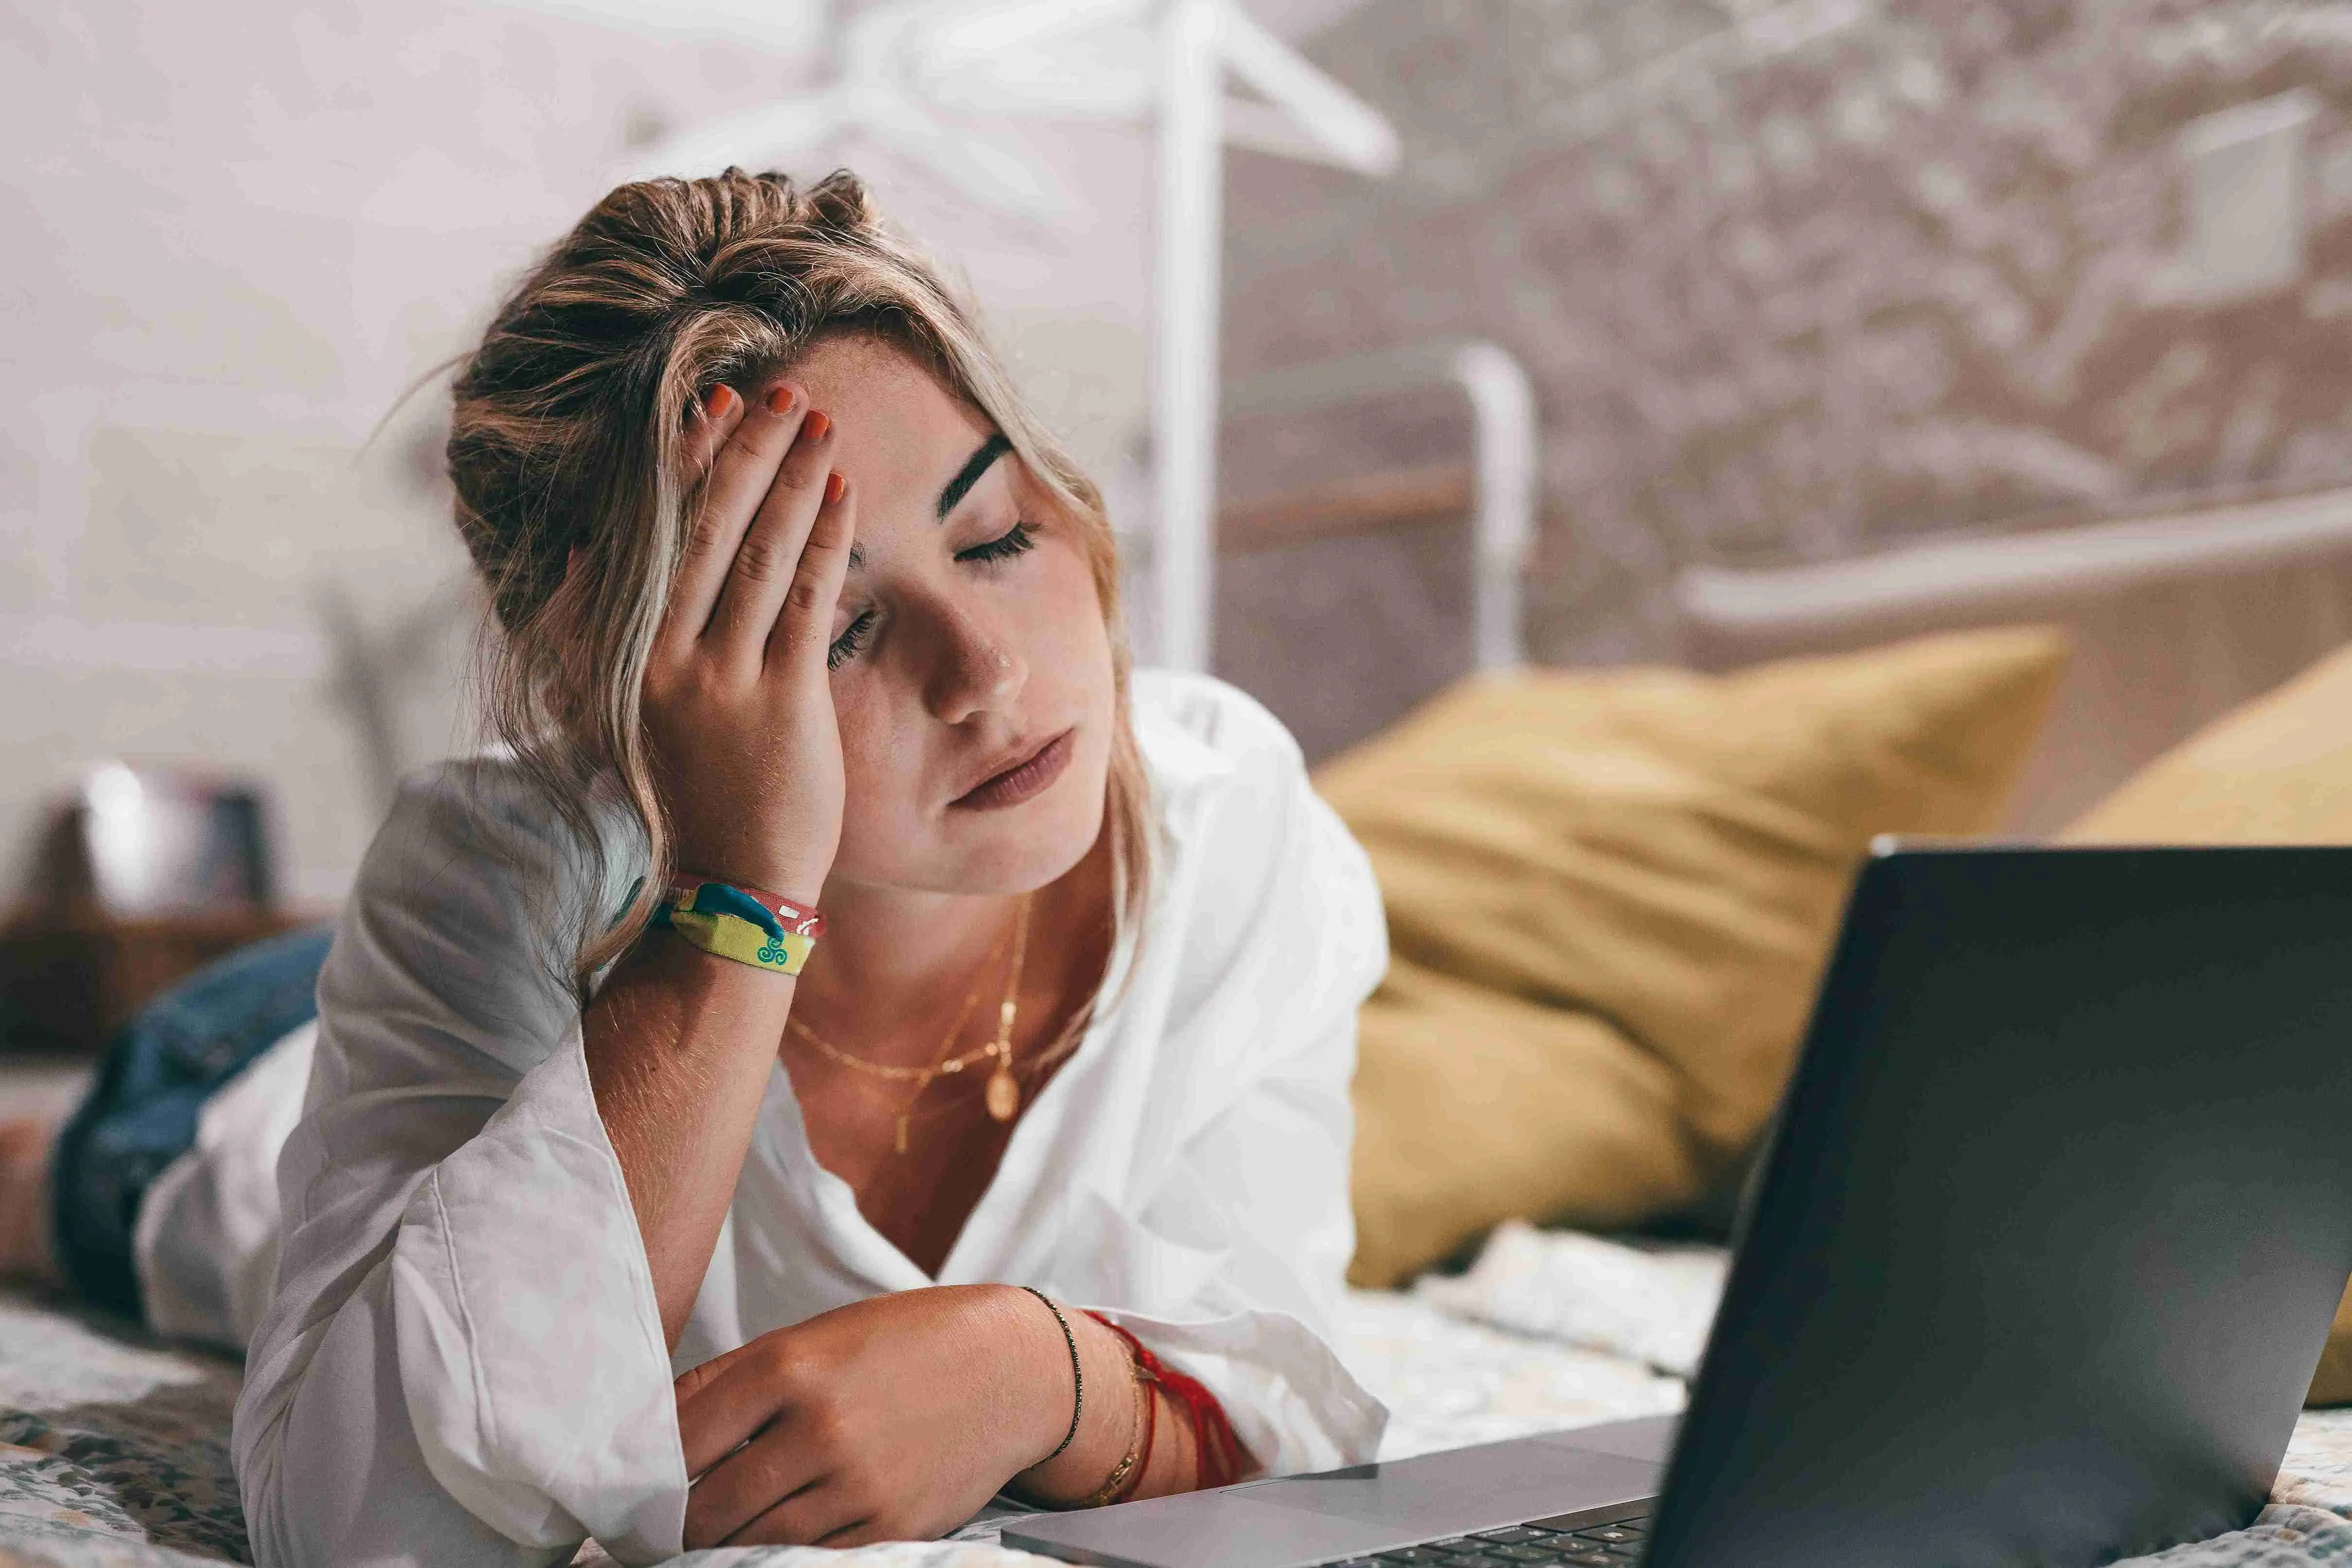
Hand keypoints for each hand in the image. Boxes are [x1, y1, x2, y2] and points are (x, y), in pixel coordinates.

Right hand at [641, 383, 853, 903]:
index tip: (711, 405)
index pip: (653, 534)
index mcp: (623, 651)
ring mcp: (721, 679)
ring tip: (819, 424)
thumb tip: (585, 550)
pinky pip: (804, 600)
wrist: (727, 884)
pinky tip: (841, 493)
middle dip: (745, 452)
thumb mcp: (619, 708)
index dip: (684, 464)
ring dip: (792, 480)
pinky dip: (824, 539)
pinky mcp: (781, 701)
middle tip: (780, 391)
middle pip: (704, 529)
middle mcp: (663, 658)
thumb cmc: (686, 792)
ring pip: (756, 555)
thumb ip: (595, 631)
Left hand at [675, 1285, 1067, 1547]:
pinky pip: (811, 1561)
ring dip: (721, 1547)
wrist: (1012, 1369)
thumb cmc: (902, 1343)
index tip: (626, 1492)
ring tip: (703, 1540)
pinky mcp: (892, 1526)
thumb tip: (648, 1425)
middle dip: (674, 1525)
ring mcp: (859, 1482)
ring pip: (754, 1543)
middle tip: (655, 1530)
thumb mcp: (814, 1336)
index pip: (681, 1441)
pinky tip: (764, 1546)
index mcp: (791, 1366)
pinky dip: (779, 1558)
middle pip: (709, 1506)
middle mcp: (821, 1426)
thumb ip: (731, 1378)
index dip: (643, 1475)